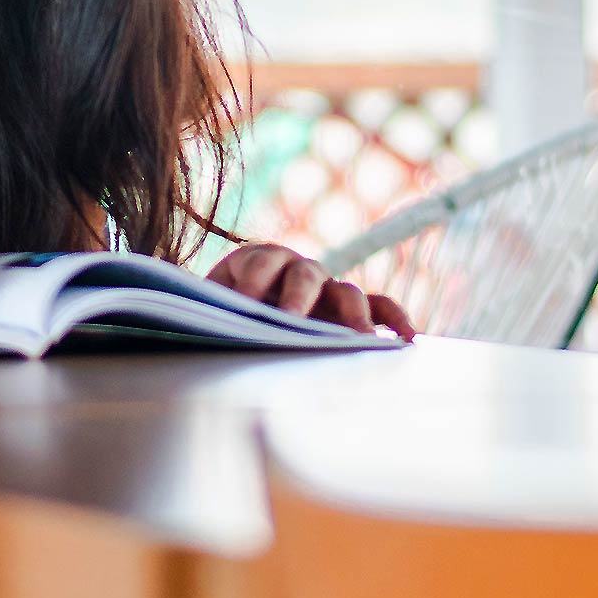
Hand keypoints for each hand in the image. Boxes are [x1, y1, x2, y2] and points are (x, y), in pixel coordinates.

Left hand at [205, 242, 415, 339]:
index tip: (246, 303)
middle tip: (294, 321)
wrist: (232, 310)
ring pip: (346, 291)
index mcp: (257, 259)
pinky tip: (406, 338)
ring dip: (353, 313)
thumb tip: (191, 317)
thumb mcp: (208, 304)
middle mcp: (296, 268)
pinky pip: (377, 307)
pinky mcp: (347, 308)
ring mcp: (326, 287)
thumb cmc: (219, 309)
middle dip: (300, 298)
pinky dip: (393, 317)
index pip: (260, 262)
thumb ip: (206, 306)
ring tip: (360, 338)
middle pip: (306, 274)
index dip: (254, 280)